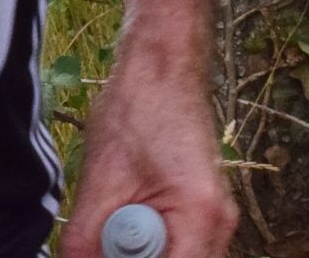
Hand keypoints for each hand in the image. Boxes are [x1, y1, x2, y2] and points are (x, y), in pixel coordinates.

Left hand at [63, 58, 236, 257]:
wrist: (160, 69)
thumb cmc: (135, 111)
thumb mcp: (100, 181)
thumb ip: (88, 240)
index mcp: (200, 217)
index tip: (103, 251)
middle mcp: (220, 224)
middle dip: (137, 256)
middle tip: (105, 234)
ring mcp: (217, 218)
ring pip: (177, 256)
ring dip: (143, 250)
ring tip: (115, 217)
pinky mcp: (206, 210)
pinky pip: (179, 244)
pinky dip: (152, 239)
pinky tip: (129, 212)